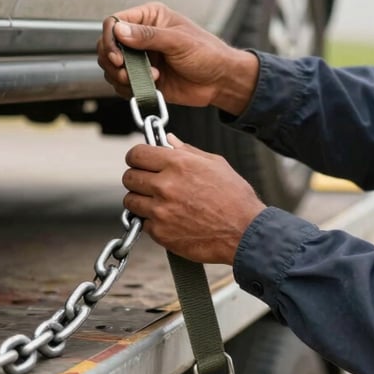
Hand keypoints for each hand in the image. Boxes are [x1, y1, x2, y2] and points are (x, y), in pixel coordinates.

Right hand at [97, 2, 258, 114]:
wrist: (221, 81)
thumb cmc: (208, 54)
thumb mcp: (179, 41)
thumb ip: (149, 36)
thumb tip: (120, 31)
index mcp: (150, 17)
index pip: (115, 22)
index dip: (110, 39)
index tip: (117, 56)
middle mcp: (142, 36)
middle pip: (107, 45)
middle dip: (113, 61)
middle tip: (126, 70)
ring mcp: (141, 58)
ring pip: (111, 66)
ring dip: (121, 76)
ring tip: (147, 79)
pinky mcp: (143, 78)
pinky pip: (122, 84)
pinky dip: (128, 88)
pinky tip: (149, 86)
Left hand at [122, 135, 266, 264]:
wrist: (244, 232)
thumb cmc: (235, 197)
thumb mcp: (215, 164)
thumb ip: (187, 151)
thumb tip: (168, 140)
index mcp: (178, 164)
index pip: (136, 154)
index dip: (137, 157)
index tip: (140, 161)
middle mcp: (165, 185)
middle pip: (129, 177)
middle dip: (137, 178)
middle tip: (149, 183)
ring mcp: (160, 210)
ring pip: (130, 201)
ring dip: (140, 200)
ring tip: (158, 202)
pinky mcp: (160, 233)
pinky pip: (141, 222)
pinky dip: (151, 221)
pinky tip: (168, 219)